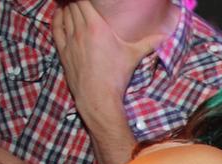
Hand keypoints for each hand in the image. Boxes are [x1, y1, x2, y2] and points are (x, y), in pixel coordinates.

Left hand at [52, 1, 164, 118]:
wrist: (98, 96)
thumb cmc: (116, 76)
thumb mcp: (134, 56)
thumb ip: (149, 43)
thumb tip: (166, 36)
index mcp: (97, 26)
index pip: (84, 1)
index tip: (92, 1)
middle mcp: (80, 29)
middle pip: (73, 5)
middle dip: (78, 2)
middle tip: (85, 4)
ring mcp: (69, 40)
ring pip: (64, 14)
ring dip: (67, 7)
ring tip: (73, 6)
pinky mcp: (63, 51)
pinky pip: (55, 28)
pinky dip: (57, 18)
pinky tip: (61, 15)